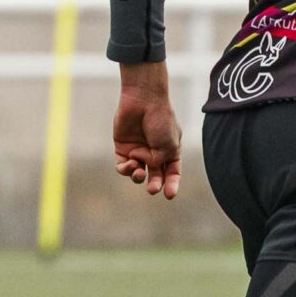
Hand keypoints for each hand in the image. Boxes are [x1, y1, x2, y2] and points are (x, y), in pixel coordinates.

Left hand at [111, 61, 182, 198]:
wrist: (143, 100)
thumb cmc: (160, 121)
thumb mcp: (169, 144)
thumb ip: (160, 161)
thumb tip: (147, 169)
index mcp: (170, 151)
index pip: (172, 173)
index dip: (172, 185)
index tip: (170, 196)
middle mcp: (154, 153)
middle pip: (155, 176)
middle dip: (155, 184)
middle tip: (153, 189)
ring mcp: (138, 151)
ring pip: (138, 174)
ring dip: (138, 177)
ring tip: (139, 172)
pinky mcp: (123, 148)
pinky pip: (123, 166)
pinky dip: (126, 169)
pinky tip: (131, 163)